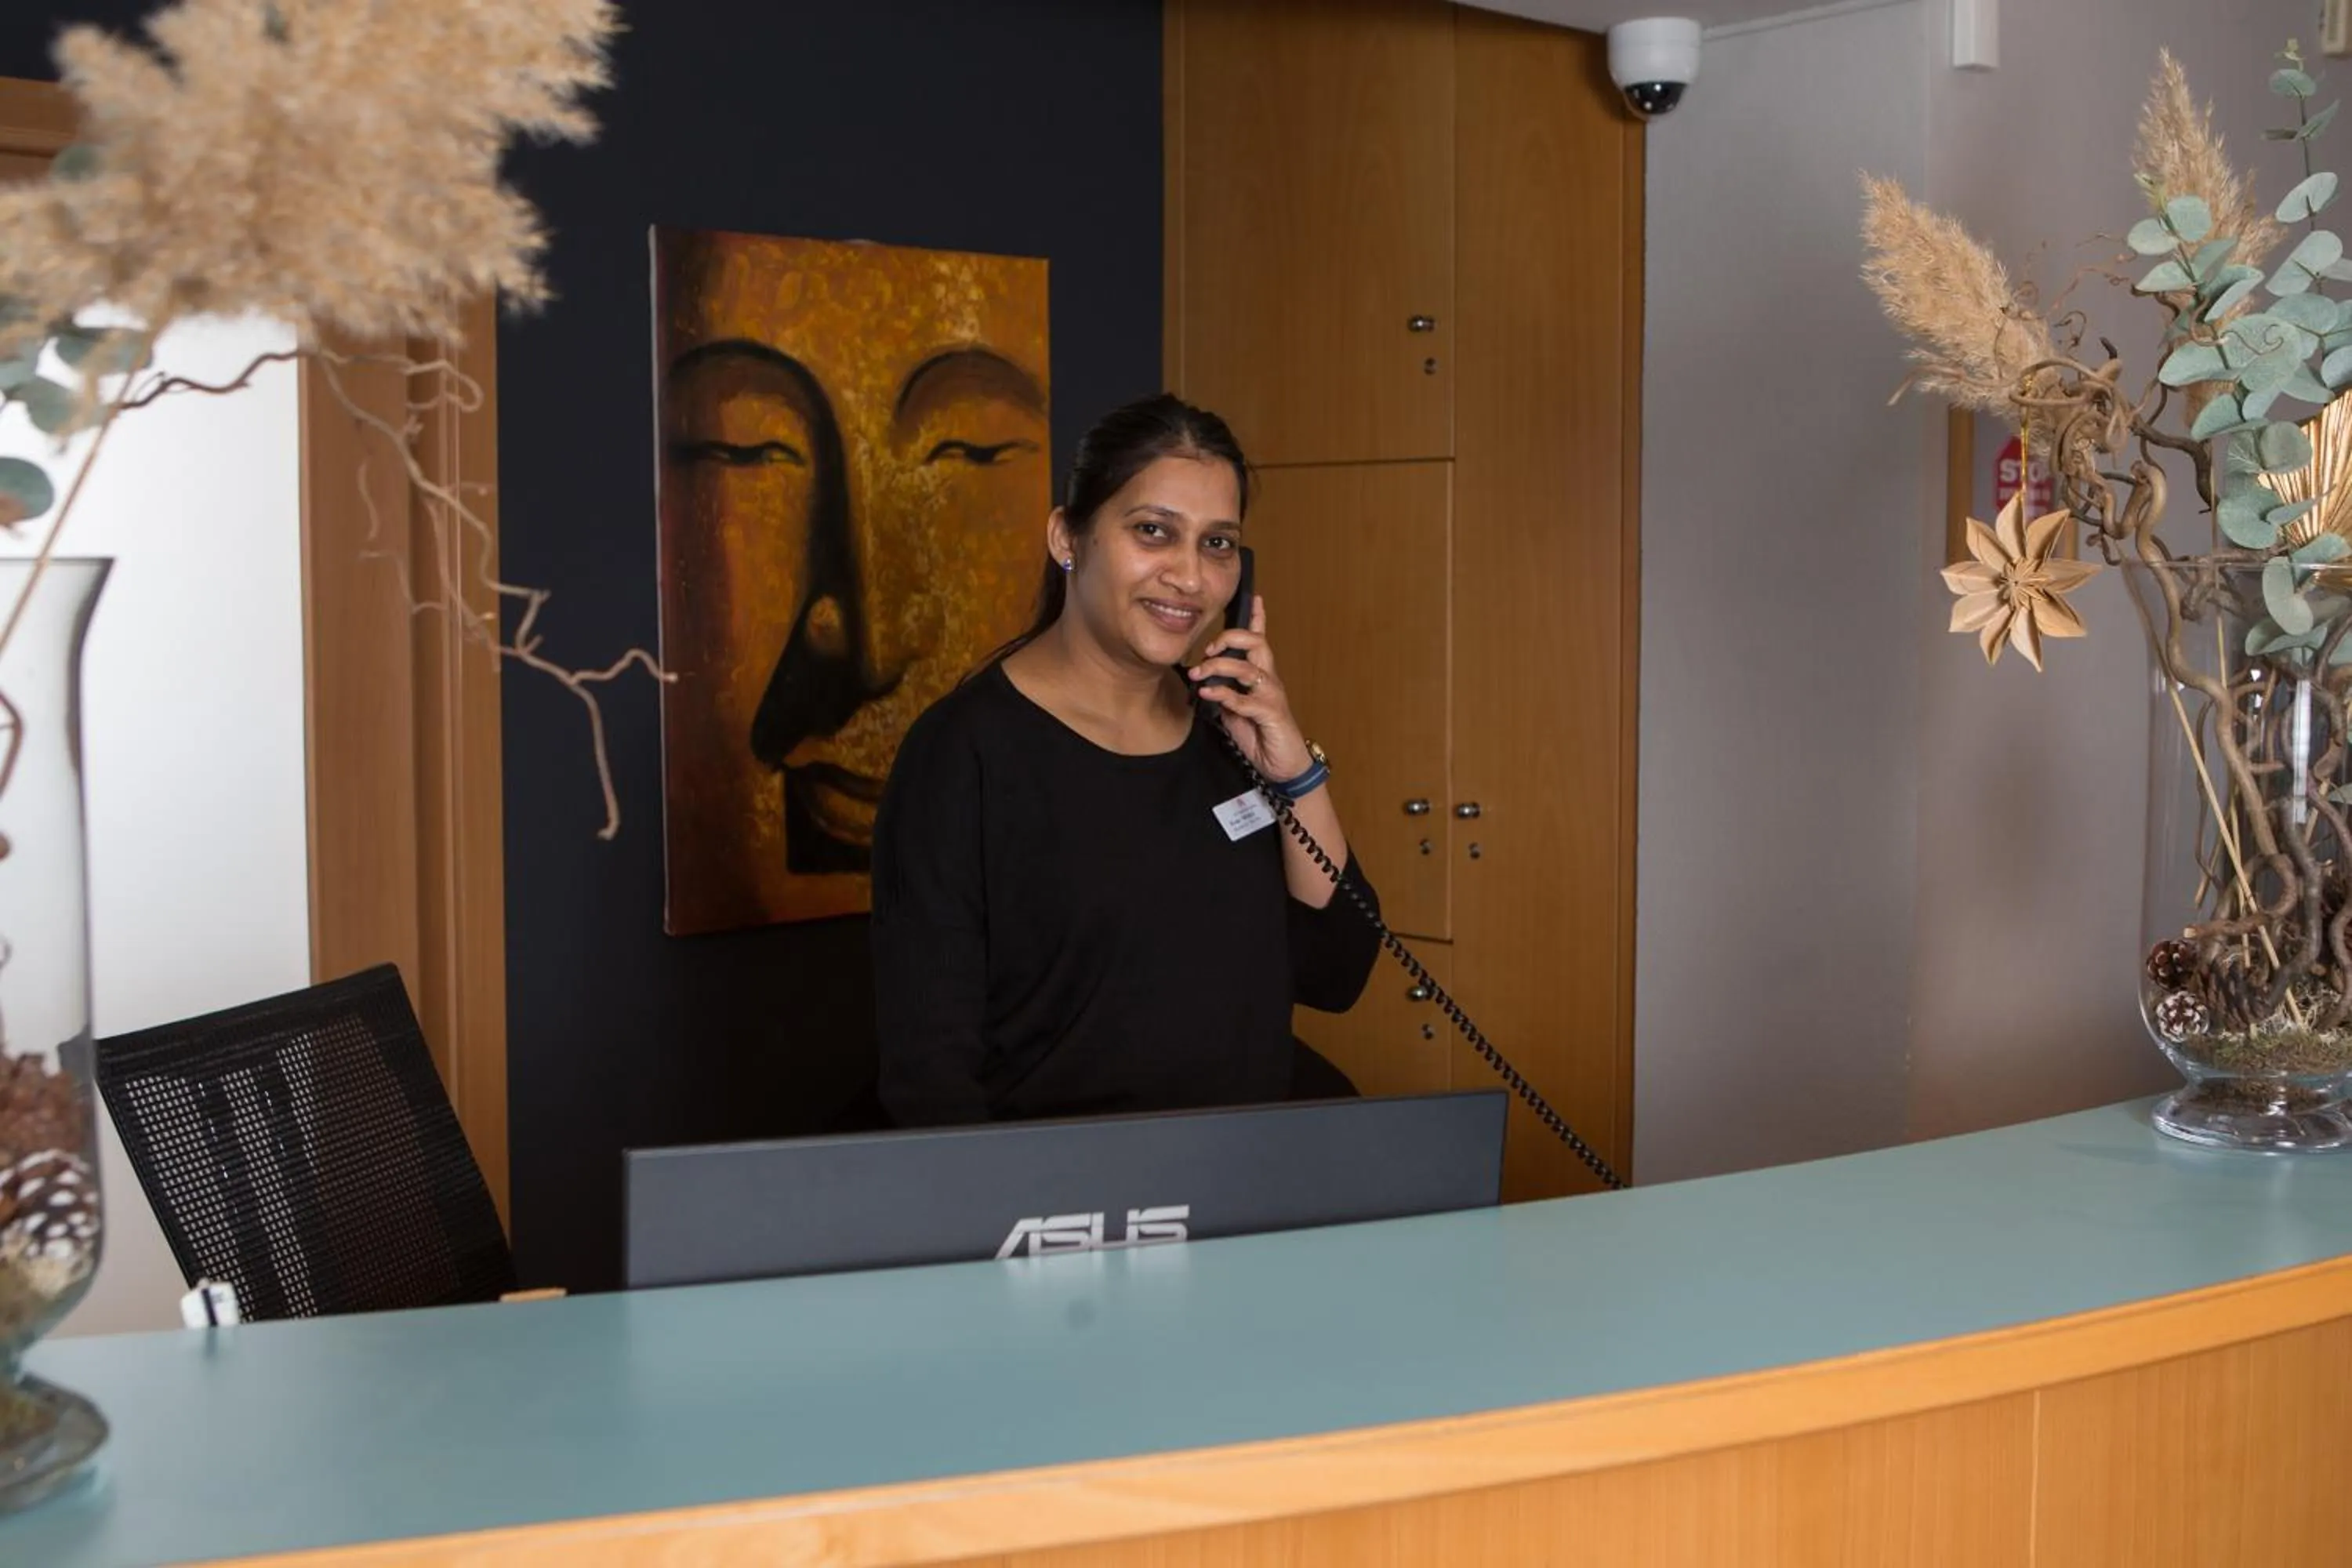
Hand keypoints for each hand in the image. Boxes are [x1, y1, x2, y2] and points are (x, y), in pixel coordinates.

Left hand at [1188, 596, 1313, 780]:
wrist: (1283, 766)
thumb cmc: (1261, 736)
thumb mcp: (1236, 712)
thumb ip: (1225, 694)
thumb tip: (1207, 684)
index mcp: (1261, 677)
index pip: (1261, 640)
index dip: (1258, 618)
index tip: (1254, 597)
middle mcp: (1269, 681)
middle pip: (1256, 644)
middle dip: (1230, 638)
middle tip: (1207, 649)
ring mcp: (1272, 696)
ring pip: (1248, 668)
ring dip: (1219, 667)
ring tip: (1198, 674)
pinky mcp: (1271, 714)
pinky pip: (1246, 699)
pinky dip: (1224, 694)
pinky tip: (1208, 693)